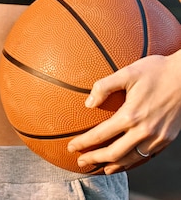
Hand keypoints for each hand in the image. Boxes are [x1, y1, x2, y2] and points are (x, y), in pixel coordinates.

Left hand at [67, 53, 180, 173]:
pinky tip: (124, 163)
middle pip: (114, 154)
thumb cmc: (155, 70)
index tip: (71, 147)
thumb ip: (104, 86)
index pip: (101, 135)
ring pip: (132, 160)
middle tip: (80, 161)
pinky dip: (132, 163)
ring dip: (113, 166)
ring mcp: (157, 138)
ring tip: (100, 168)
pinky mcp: (166, 139)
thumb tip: (88, 103)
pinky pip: (146, 157)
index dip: (84, 143)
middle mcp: (144, 131)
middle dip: (95, 160)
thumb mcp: (127, 72)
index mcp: (131, 115)